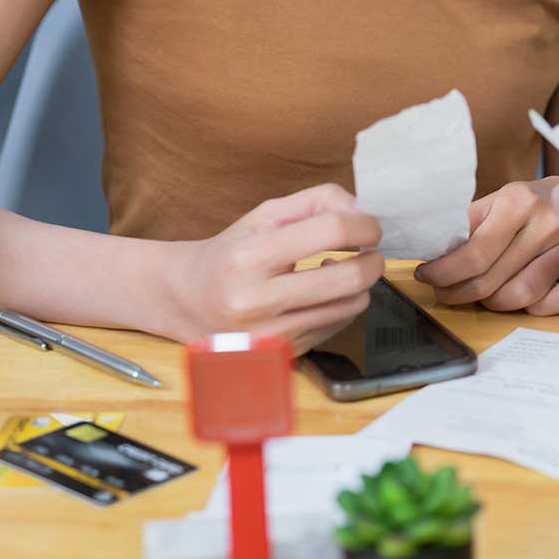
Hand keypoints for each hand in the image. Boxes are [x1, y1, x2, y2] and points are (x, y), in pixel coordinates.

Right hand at [154, 183, 384, 352]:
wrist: (185, 301)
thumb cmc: (230, 253)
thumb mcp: (264, 215)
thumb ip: (316, 202)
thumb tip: (363, 209)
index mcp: (249, 258)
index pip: (330, 232)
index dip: (364, 226)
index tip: (370, 227)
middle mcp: (256, 301)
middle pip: (348, 278)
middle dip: (373, 260)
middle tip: (370, 251)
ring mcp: (268, 335)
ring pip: (350, 306)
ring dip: (359, 285)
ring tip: (340, 270)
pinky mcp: (280, 355)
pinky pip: (336, 327)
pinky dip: (341, 307)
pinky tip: (322, 295)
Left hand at [414, 178, 558, 315]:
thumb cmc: (530, 203)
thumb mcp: (496, 201)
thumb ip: (467, 225)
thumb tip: (431, 254)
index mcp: (519, 200)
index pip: (474, 254)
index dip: (444, 273)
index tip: (426, 276)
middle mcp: (551, 220)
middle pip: (492, 281)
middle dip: (460, 293)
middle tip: (446, 292)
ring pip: (522, 297)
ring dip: (495, 304)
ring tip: (485, 294)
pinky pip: (555, 304)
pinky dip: (535, 308)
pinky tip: (525, 296)